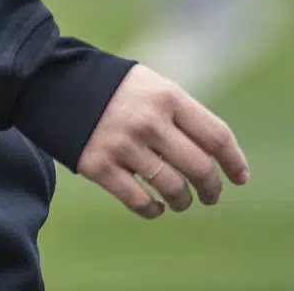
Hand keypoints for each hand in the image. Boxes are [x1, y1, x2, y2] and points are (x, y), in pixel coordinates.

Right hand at [77, 64, 248, 218]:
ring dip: (183, 201)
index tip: (239, 178)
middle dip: (211, 189)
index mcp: (167, 97)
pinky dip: (154, 210)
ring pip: (172, 189)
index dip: (234, 161)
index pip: (216, 135)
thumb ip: (181, 113)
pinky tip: (156, 207)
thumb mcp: (151, 86)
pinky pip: (139, 201)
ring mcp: (123, 145)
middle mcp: (149, 121)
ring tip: (180, 201)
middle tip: (210, 196)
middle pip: (199, 167)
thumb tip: (215, 154)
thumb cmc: (113, 88)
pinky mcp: (100, 166)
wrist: (54, 83)